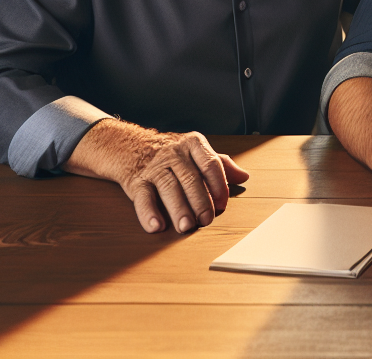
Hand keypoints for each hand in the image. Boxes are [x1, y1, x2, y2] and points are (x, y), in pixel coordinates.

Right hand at [67, 120, 249, 233]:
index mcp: (192, 144)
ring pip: (168, 187)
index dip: (218, 184)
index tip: (223, 203)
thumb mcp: (195, 151)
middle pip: (190, 178)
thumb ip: (219, 164)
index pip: (210, 163)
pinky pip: (143, 197)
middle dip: (200, 201)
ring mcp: (154, 167)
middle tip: (206, 220)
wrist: (127, 145)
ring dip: (178, 208)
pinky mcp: (135, 181)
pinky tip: (157, 225)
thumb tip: (243, 176)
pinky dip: (149, 213)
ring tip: (185, 226)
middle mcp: (173, 153)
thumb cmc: (169, 152)